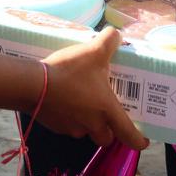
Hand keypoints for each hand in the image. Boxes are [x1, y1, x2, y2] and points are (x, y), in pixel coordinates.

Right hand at [38, 28, 147, 150]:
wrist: (33, 84)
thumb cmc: (70, 71)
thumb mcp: (93, 50)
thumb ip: (110, 40)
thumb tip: (117, 35)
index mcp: (106, 111)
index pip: (129, 135)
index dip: (138, 139)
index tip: (143, 138)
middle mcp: (91, 125)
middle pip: (106, 137)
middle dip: (109, 129)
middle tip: (107, 113)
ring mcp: (71, 127)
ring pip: (85, 131)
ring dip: (87, 121)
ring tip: (82, 100)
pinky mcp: (55, 126)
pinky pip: (68, 125)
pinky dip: (69, 115)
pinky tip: (63, 97)